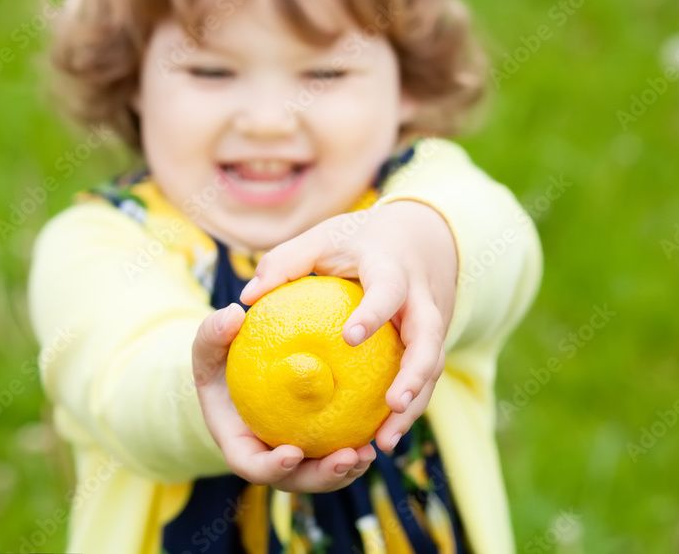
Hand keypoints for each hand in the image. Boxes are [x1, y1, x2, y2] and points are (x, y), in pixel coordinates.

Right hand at [193, 304, 376, 491]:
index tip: (293, 453)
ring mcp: (292, 452)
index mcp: (238, 441)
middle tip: (347, 456)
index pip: (250, 465)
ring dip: (346, 470)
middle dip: (322, 476)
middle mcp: (266, 455)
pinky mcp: (314, 441)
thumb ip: (214, 333)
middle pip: (294, 480)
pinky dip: (355, 450)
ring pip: (320, 474)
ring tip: (368, 452)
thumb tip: (233, 315)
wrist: (239, 367)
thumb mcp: (209, 344)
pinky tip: (377, 432)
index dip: (271, 467)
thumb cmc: (220, 357)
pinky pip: (335, 451)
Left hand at [239, 200, 456, 451]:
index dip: (374, 312)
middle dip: (415, 374)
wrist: (419, 236)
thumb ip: (284, 263)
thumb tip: (245, 299)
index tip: (351, 337)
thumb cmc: (356, 241)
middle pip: (428, 339)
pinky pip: (425, 378)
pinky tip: (381, 437)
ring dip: (414, 404)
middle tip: (390, 405)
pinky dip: (408, 407)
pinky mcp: (432, 342)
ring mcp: (433, 322)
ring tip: (384, 442)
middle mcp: (421, 297)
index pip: (388, 290)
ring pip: (434, 366)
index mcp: (392, 268)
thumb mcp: (321, 240)